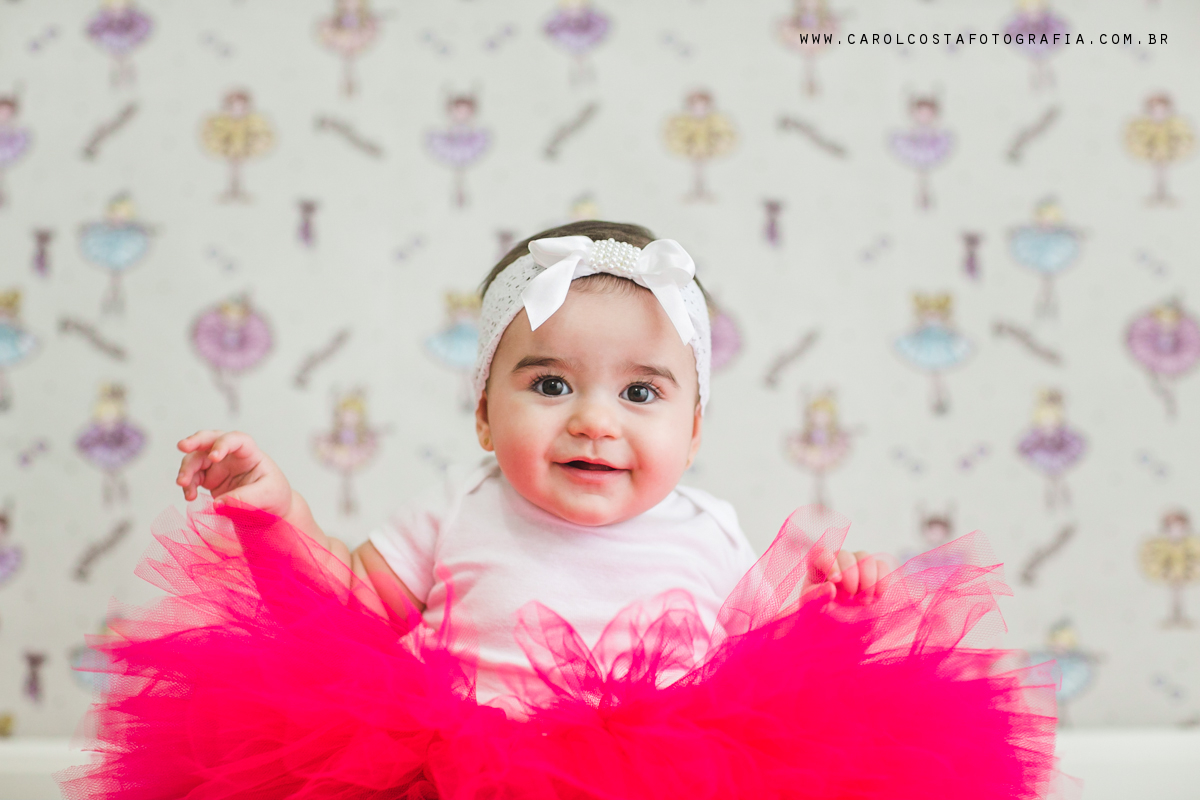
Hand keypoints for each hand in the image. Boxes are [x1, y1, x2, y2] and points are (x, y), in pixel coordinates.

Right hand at [176, 430, 292, 517]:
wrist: (271, 508)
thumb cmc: (274, 496)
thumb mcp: (268, 496)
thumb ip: (244, 499)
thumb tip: (217, 504)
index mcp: (250, 453)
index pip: (237, 440)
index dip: (223, 444)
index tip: (214, 457)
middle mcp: (232, 456)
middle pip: (211, 439)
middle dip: (195, 441)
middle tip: (182, 446)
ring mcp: (218, 466)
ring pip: (197, 458)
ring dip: (187, 468)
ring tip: (182, 483)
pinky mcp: (209, 479)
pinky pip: (193, 477)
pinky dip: (188, 485)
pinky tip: (189, 496)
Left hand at [803, 549, 893, 605]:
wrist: (842, 627)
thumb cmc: (823, 614)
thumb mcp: (814, 610)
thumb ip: (817, 598)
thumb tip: (830, 587)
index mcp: (817, 566)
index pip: (821, 553)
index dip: (829, 563)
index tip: (836, 581)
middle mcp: (837, 561)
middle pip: (846, 555)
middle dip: (850, 577)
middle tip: (849, 598)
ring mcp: (857, 564)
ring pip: (865, 557)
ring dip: (868, 579)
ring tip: (864, 601)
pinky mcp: (874, 571)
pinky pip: (882, 566)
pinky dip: (881, 580)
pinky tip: (876, 596)